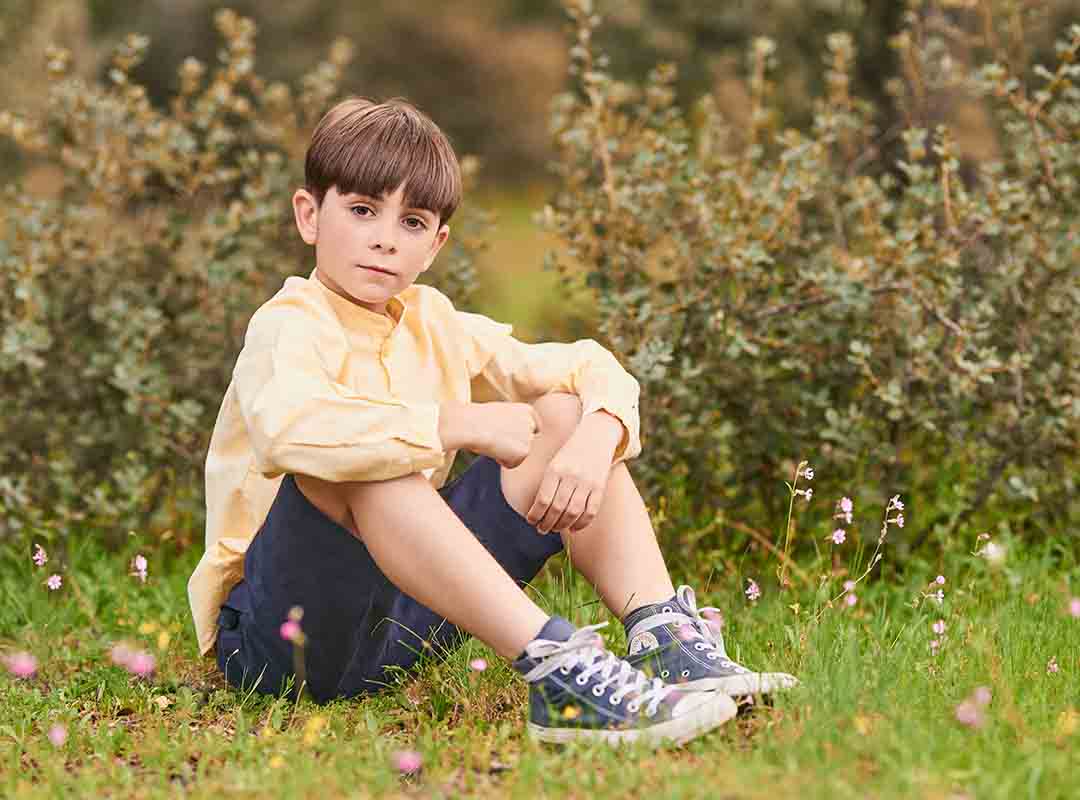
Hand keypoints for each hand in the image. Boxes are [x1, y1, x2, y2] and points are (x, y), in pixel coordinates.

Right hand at [440, 401, 540, 468]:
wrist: (471, 425)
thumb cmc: (476, 419)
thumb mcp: (497, 415)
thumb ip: (510, 424)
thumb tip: (510, 438)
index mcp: (526, 410)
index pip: (535, 427)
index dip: (524, 435)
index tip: (516, 439)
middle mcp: (531, 423)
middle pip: (526, 442)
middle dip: (514, 445)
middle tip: (496, 440)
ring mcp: (529, 437)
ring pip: (518, 454)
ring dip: (505, 453)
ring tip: (492, 442)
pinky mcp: (525, 451)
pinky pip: (512, 464)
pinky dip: (502, 461)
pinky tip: (493, 450)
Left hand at [526, 412, 621, 533]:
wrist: (595, 437)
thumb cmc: (569, 454)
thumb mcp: (554, 463)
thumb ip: (546, 484)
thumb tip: (537, 510)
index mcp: (555, 469)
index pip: (543, 500)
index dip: (535, 515)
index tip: (531, 521)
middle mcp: (571, 475)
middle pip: (557, 509)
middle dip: (547, 523)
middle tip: (541, 529)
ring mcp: (587, 482)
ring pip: (573, 512)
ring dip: (562, 526)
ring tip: (555, 528)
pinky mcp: (600, 487)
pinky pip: (591, 511)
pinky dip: (581, 524)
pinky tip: (573, 528)